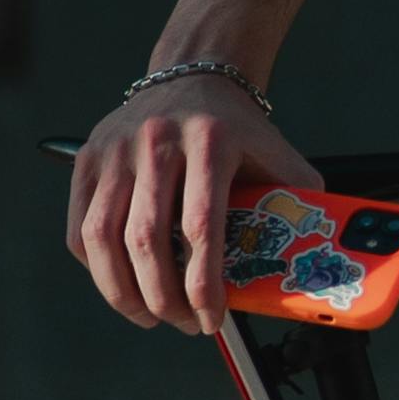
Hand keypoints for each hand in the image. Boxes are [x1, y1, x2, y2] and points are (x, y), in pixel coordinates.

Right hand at [66, 72, 326, 338]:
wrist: (194, 75)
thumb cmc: (237, 128)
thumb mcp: (277, 154)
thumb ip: (298, 203)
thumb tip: (318, 262)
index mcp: (210, 141)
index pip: (201, 227)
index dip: (204, 285)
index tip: (212, 319)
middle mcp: (156, 141)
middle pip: (146, 239)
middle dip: (163, 298)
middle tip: (184, 324)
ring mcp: (115, 150)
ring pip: (103, 239)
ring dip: (122, 293)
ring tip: (148, 316)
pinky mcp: (88, 159)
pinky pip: (80, 229)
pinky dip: (96, 268)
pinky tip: (121, 284)